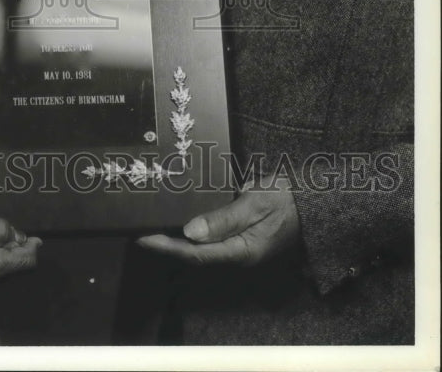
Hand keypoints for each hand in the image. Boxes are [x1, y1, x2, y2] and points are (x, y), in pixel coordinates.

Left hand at [137, 178, 299, 265]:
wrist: (316, 200)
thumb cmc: (287, 198)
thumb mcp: (256, 203)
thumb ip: (224, 219)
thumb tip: (190, 233)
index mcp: (244, 252)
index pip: (197, 254)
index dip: (168, 247)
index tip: (143, 238)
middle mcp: (240, 256)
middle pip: (197, 256)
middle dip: (167, 246)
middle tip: (139, 232)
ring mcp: (242, 249)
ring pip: (203, 250)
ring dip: (177, 242)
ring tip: (152, 228)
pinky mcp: (243, 240)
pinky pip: (213, 242)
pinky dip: (192, 235)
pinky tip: (179, 224)